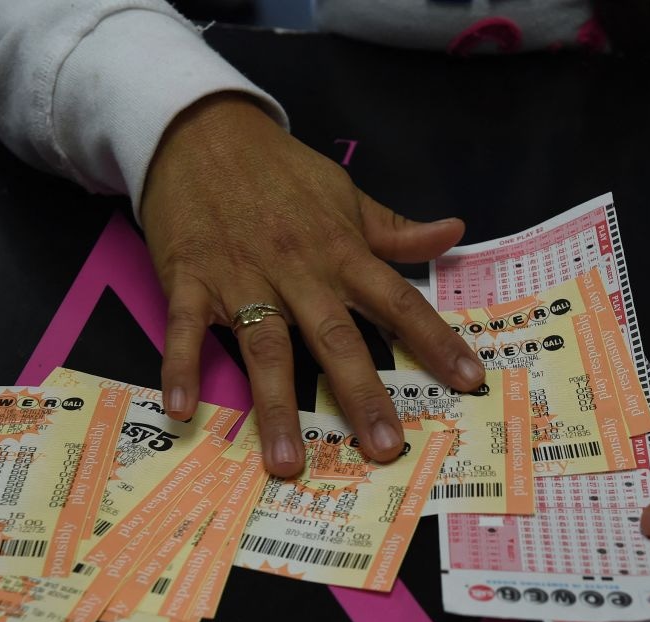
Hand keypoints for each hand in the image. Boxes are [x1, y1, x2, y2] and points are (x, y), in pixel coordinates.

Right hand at [140, 92, 484, 476]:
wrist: (201, 132)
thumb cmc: (280, 171)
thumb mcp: (344, 193)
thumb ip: (395, 228)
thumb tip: (454, 233)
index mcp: (341, 252)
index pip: (398, 301)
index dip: (436, 340)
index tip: (468, 381)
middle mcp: (298, 271)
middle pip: (335, 339)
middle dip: (362, 394)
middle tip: (384, 449)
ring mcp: (242, 278)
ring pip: (265, 349)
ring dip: (276, 407)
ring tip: (287, 462)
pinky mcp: (190, 280)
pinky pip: (186, 329)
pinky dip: (181, 367)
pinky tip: (182, 412)